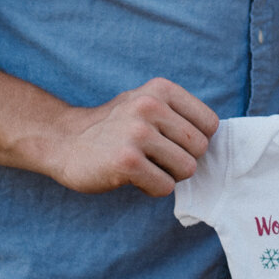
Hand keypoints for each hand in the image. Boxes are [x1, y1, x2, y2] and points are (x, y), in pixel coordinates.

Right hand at [47, 77, 219, 196]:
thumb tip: (215, 139)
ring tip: (144, 166)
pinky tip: (132, 177)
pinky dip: (152, 188)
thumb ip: (179, 114)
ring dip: (167, 175)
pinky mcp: (127, 161)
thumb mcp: (146, 102)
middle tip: (155, 158)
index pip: (210, 124)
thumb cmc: (113, 127)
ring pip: (186, 169)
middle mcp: (150, 106)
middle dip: (182, 160)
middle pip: (200, 149)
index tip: (172, 143)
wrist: (63, 141)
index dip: (195, 141)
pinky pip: (165, 187)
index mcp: (161, 89)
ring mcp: (138, 133)